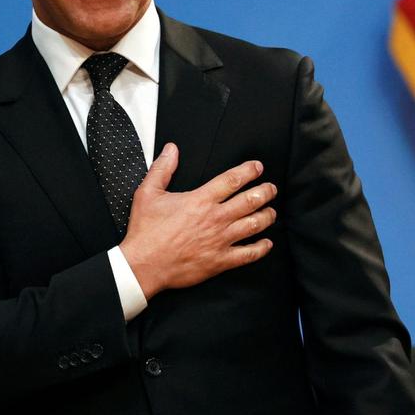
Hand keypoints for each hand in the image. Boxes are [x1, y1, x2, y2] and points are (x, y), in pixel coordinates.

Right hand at [119, 143, 276, 296]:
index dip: (249, 171)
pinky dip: (261, 248)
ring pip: (254, 225)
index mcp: (200, 200)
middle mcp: (215, 218)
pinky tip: (266, 243)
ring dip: (267, 216)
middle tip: (271, 188)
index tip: (258, 167)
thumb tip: (171, 149)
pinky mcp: (220, 260)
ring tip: (272, 212)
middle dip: (265, 192)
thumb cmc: (145, 231)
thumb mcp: (148, 193)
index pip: (232, 180)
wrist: (143, 265)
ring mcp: (220, 240)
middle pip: (250, 200)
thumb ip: (162, 168)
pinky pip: (248, 254)